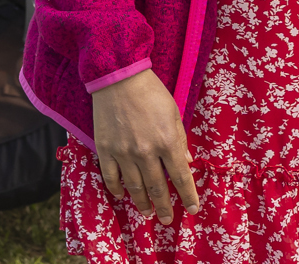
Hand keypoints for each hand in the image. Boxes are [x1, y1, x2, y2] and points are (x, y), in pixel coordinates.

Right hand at [90, 69, 199, 220]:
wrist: (119, 79)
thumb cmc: (152, 93)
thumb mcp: (174, 114)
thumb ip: (180, 140)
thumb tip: (186, 161)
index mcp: (167, 141)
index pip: (181, 176)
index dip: (188, 195)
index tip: (192, 209)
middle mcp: (146, 152)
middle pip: (157, 187)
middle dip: (164, 206)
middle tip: (168, 219)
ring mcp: (124, 153)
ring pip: (135, 186)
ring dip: (142, 202)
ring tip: (147, 212)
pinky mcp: (105, 150)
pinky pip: (111, 177)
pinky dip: (116, 189)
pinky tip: (122, 195)